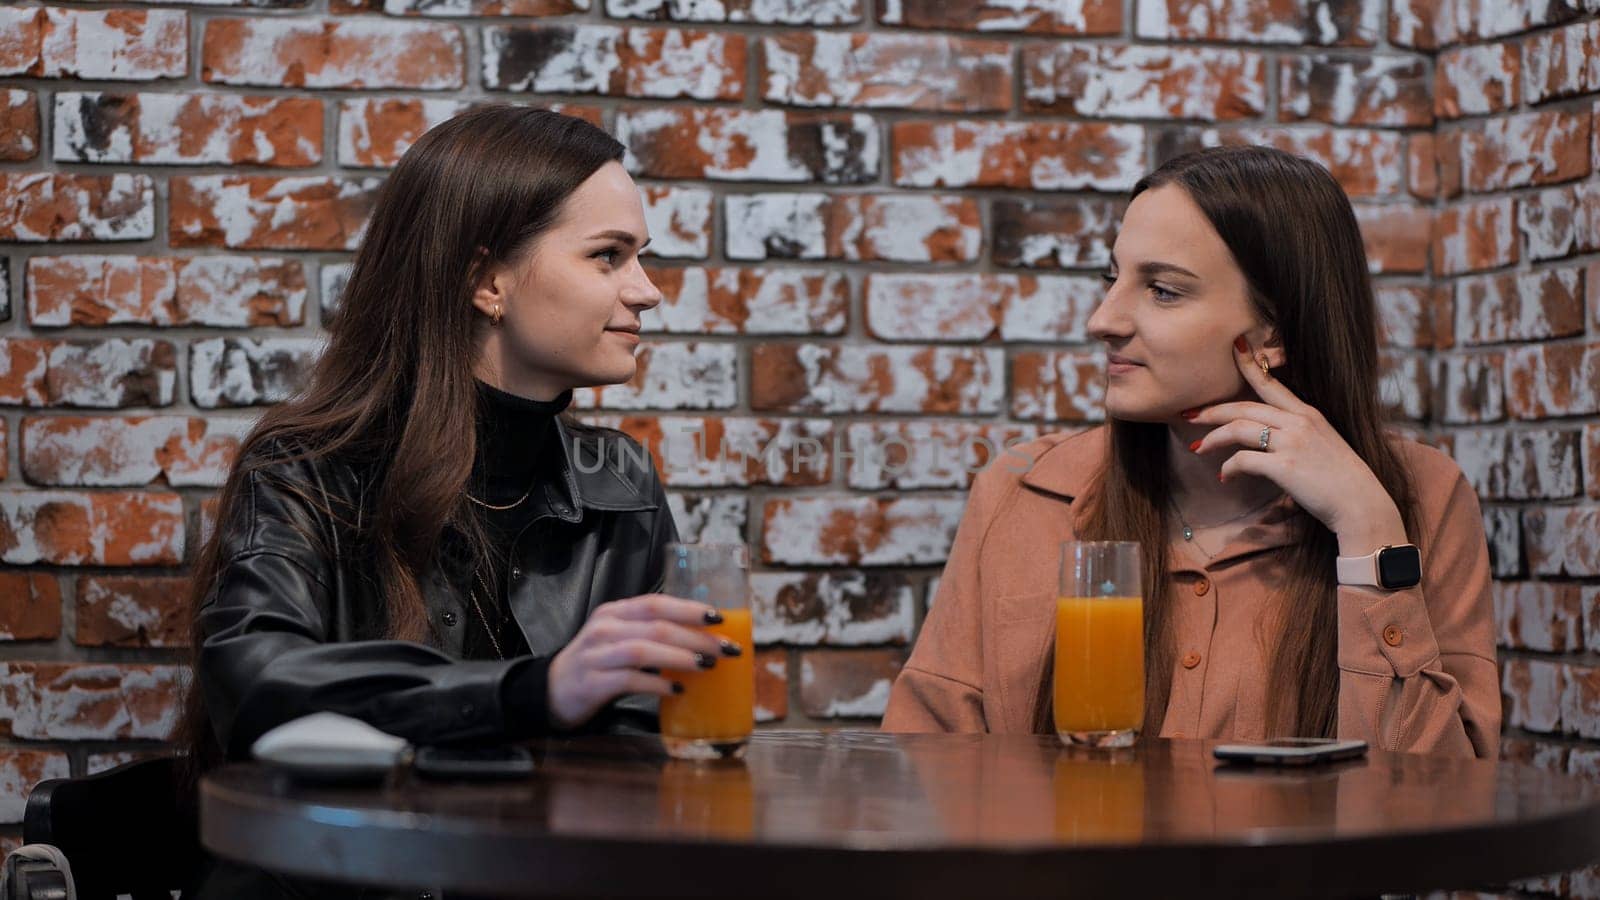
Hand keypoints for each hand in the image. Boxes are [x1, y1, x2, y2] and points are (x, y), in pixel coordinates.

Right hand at [546, 594, 738, 729]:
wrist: (553, 690)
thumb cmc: (598, 663)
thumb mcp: (620, 638)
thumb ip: (651, 634)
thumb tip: (703, 639)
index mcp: (615, 612)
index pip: (655, 603)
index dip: (688, 609)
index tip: (719, 618)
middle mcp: (604, 628)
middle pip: (656, 626)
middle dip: (696, 636)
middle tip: (725, 649)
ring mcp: (596, 655)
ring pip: (643, 650)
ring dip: (680, 657)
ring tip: (706, 665)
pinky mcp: (592, 682)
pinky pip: (629, 680)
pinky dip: (656, 684)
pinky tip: (676, 689)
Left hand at [1185, 335, 1406, 556]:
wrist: (1361, 504)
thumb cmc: (1341, 480)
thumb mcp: (1323, 444)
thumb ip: (1297, 434)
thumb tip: (1268, 438)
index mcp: (1308, 414)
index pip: (1272, 384)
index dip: (1250, 365)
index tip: (1233, 348)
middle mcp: (1299, 422)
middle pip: (1244, 407)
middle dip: (1212, 411)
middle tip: (1189, 416)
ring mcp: (1291, 443)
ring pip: (1238, 429)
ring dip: (1213, 439)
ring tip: (1198, 449)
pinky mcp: (1284, 466)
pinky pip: (1242, 460)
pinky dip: (1228, 468)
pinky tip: (1224, 477)